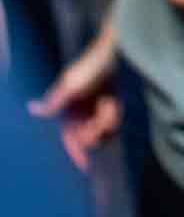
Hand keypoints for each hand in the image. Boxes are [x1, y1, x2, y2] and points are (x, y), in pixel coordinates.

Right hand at [30, 18, 122, 172]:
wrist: (118, 50)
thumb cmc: (92, 64)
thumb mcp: (70, 83)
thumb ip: (54, 100)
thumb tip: (32, 108)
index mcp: (69, 110)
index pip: (69, 139)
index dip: (75, 153)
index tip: (84, 166)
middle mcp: (83, 113)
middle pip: (87, 139)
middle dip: (93, 131)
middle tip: (100, 112)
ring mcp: (99, 110)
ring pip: (103, 133)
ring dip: (105, 123)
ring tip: (108, 103)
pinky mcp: (115, 106)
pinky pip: (114, 124)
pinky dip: (114, 118)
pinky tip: (113, 102)